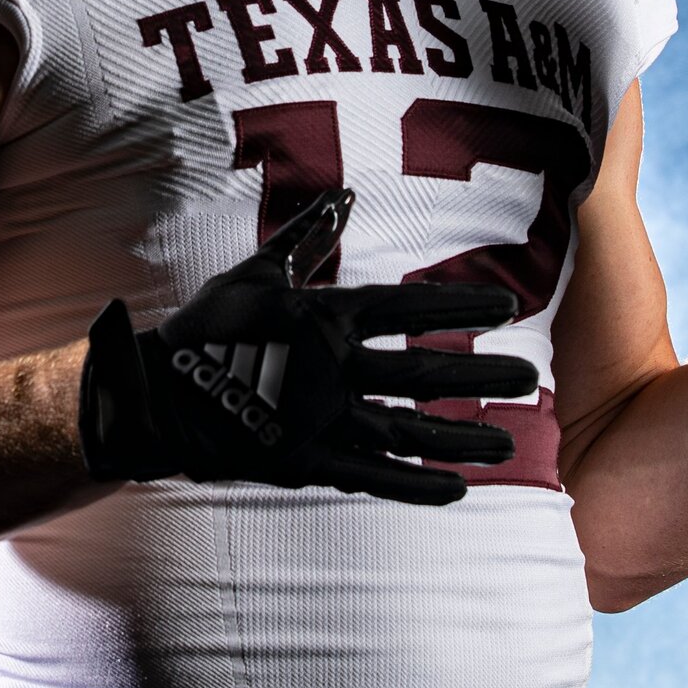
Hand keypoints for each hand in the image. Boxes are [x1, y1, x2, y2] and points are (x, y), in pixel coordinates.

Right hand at [79, 188, 537, 504]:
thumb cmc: (209, 329)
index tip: (510, 306)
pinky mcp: (307, 463)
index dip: (462, 304)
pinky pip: (372, 477)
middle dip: (481, 374)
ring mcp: (322, 419)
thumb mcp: (256, 272)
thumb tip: (343, 195)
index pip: (409, 306)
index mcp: (324, 316)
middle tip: (530, 375)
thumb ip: (306, 236)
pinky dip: (415, 486)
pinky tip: (457, 492)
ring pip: (408, 430)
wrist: (156, 396)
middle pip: (423, 370)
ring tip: (510, 442)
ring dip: (461, 436)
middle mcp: (333, 367)